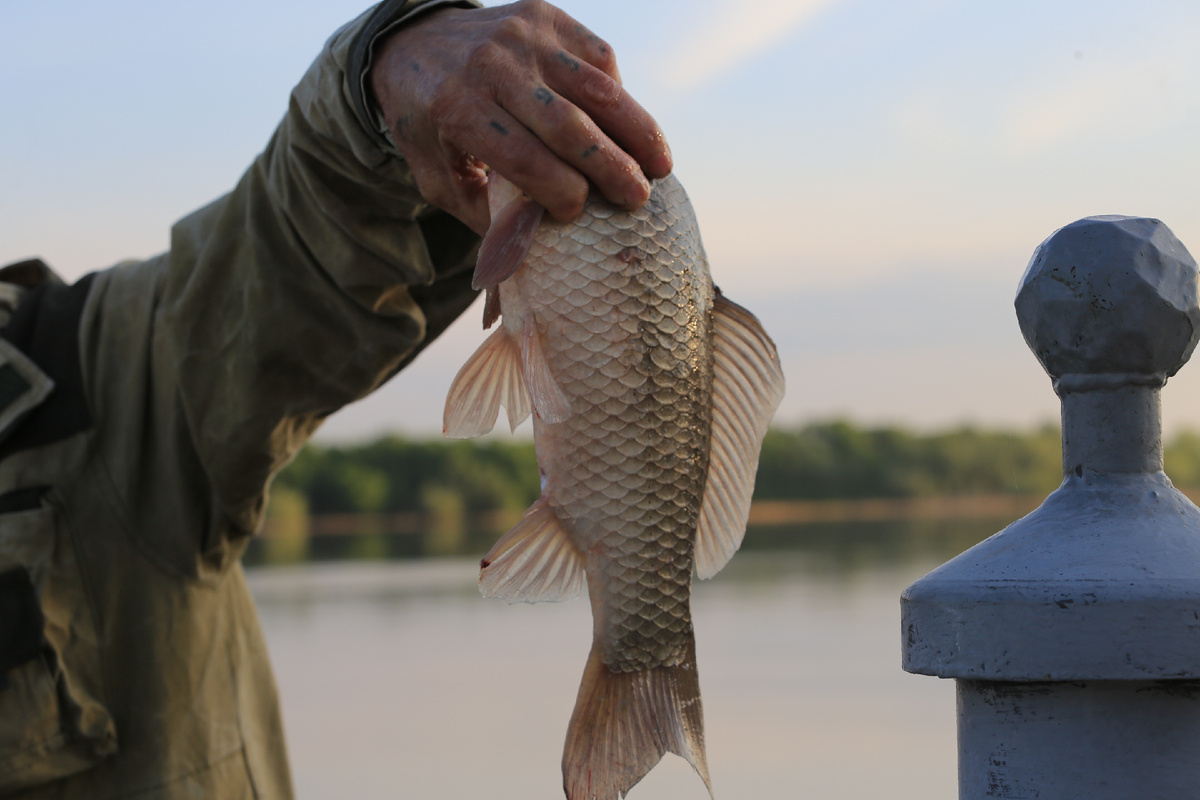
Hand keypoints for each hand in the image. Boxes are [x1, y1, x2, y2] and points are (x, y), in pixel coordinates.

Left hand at [369, 0, 672, 234]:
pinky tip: (631, 126)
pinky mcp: (546, 16)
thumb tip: (534, 250)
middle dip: (611, 168)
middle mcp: (491, 67)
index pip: (524, 159)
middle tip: (638, 200)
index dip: (560, 191)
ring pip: (596, 88)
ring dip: (636, 131)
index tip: (580, 213)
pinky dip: (620, 94)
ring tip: (661, 167)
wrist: (412, 44)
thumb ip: (481, 214)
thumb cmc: (430, 126)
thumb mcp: (436, 177)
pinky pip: (598, 56)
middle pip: (568, 126)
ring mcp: (523, 36)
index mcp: (458, 110)